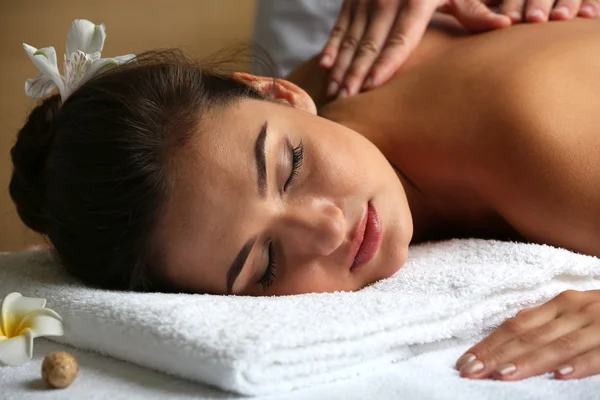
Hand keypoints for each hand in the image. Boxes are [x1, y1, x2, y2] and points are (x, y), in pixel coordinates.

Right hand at [320, 0, 599, 99]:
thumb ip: (475, 10)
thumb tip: (505, 26)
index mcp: (415, 0)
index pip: (398, 41)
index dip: (384, 65)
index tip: (371, 88)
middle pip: (369, 44)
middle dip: (356, 74)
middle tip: (345, 101)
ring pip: (351, 39)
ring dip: (341, 67)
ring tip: (333, 93)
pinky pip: (339, 27)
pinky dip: (332, 47)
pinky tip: (324, 67)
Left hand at [455, 290, 599, 380]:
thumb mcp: (572, 313)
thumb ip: (545, 324)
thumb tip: (508, 339)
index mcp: (559, 305)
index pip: (516, 326)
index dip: (490, 344)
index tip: (466, 361)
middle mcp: (574, 310)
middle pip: (528, 336)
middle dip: (497, 355)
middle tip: (472, 371)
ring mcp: (598, 323)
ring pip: (558, 345)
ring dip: (529, 361)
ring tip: (502, 374)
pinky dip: (580, 364)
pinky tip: (561, 376)